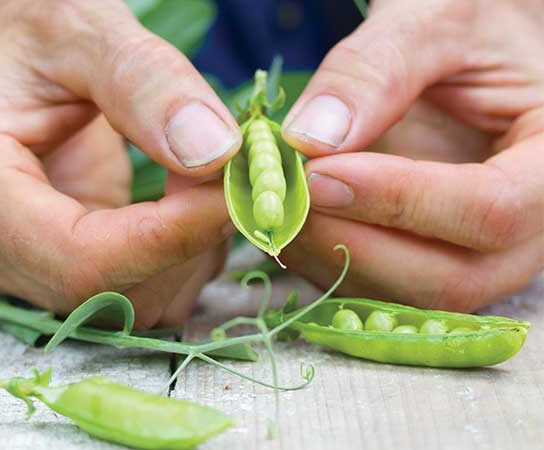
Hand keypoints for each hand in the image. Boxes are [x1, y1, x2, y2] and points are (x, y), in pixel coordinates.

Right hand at [0, 0, 240, 326]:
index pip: (83, 260)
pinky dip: (176, 258)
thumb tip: (215, 152)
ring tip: (202, 186)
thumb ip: (143, 81)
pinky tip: (183, 206)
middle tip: (224, 179)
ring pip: (128, 306)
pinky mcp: (59, 257)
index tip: (232, 194)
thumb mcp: (76, 28)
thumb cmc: (17, 27)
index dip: (172, 238)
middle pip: (111, 295)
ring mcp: (24, 260)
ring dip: (188, 256)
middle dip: (186, 244)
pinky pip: (131, 289)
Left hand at [280, 0, 543, 310]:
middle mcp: (526, 231)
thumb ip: (376, 70)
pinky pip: (383, 292)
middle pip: (451, 278)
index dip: (400, 200)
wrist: (466, 62)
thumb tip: (310, 139)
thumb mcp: (432, 24)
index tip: (319, 175)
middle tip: (288, 198)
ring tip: (283, 207)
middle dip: (355, 244)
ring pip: (409, 298)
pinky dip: (330, 266)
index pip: (490, 210)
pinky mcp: (434, 264)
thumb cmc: (466, 34)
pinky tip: (299, 222)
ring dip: (333, 261)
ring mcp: (479, 258)